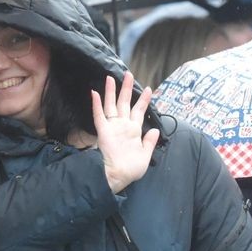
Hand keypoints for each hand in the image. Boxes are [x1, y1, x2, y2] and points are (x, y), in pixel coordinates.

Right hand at [92, 72, 158, 193]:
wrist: (118, 176)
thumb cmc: (131, 169)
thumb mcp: (146, 156)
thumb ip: (150, 142)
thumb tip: (156, 130)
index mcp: (134, 131)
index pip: (139, 111)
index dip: (143, 100)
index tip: (148, 88)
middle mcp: (123, 126)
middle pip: (125, 103)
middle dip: (127, 88)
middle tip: (128, 74)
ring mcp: (113, 127)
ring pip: (112, 105)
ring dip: (112, 91)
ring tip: (112, 77)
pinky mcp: (103, 131)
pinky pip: (99, 115)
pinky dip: (97, 104)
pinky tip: (95, 93)